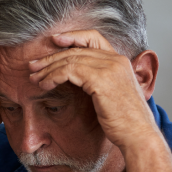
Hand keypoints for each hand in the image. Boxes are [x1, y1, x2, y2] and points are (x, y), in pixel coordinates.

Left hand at [27, 30, 158, 150]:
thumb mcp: (112, 96)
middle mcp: (116, 60)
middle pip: (77, 49)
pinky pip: (69, 71)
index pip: (94, 38)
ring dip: (48, 68)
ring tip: (34, 77)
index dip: (73, 36)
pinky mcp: (100, 80)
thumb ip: (100, 82)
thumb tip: (81, 80)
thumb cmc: (125, 122)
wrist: (138, 135)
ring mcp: (109, 68)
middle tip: (33, 65)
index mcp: (120, 61)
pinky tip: (44, 84)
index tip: (55, 40)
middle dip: (51, 57)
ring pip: (70, 59)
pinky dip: (53, 76)